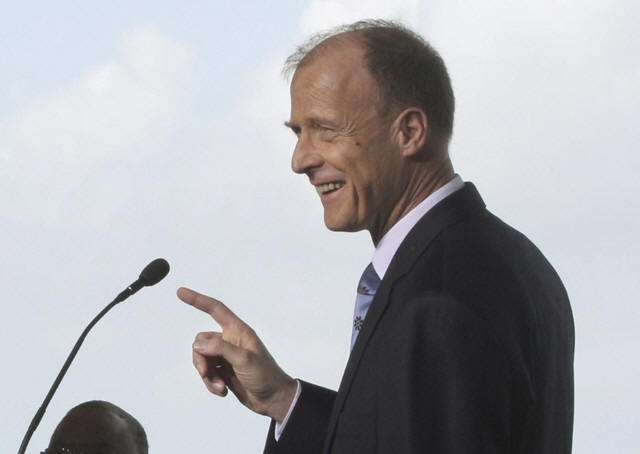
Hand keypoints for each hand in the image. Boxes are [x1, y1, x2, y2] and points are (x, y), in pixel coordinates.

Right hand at [177, 287, 296, 421]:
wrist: (273, 399)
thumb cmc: (264, 374)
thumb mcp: (244, 359)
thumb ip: (220, 349)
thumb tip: (197, 345)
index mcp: (238, 331)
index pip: (215, 309)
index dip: (198, 300)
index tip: (181, 292)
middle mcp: (230, 340)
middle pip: (201, 341)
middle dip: (201, 359)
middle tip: (208, 373)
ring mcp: (225, 357)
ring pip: (201, 359)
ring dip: (206, 374)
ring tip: (219, 386)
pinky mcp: (223, 372)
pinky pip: (206, 373)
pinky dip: (210, 383)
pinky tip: (222, 391)